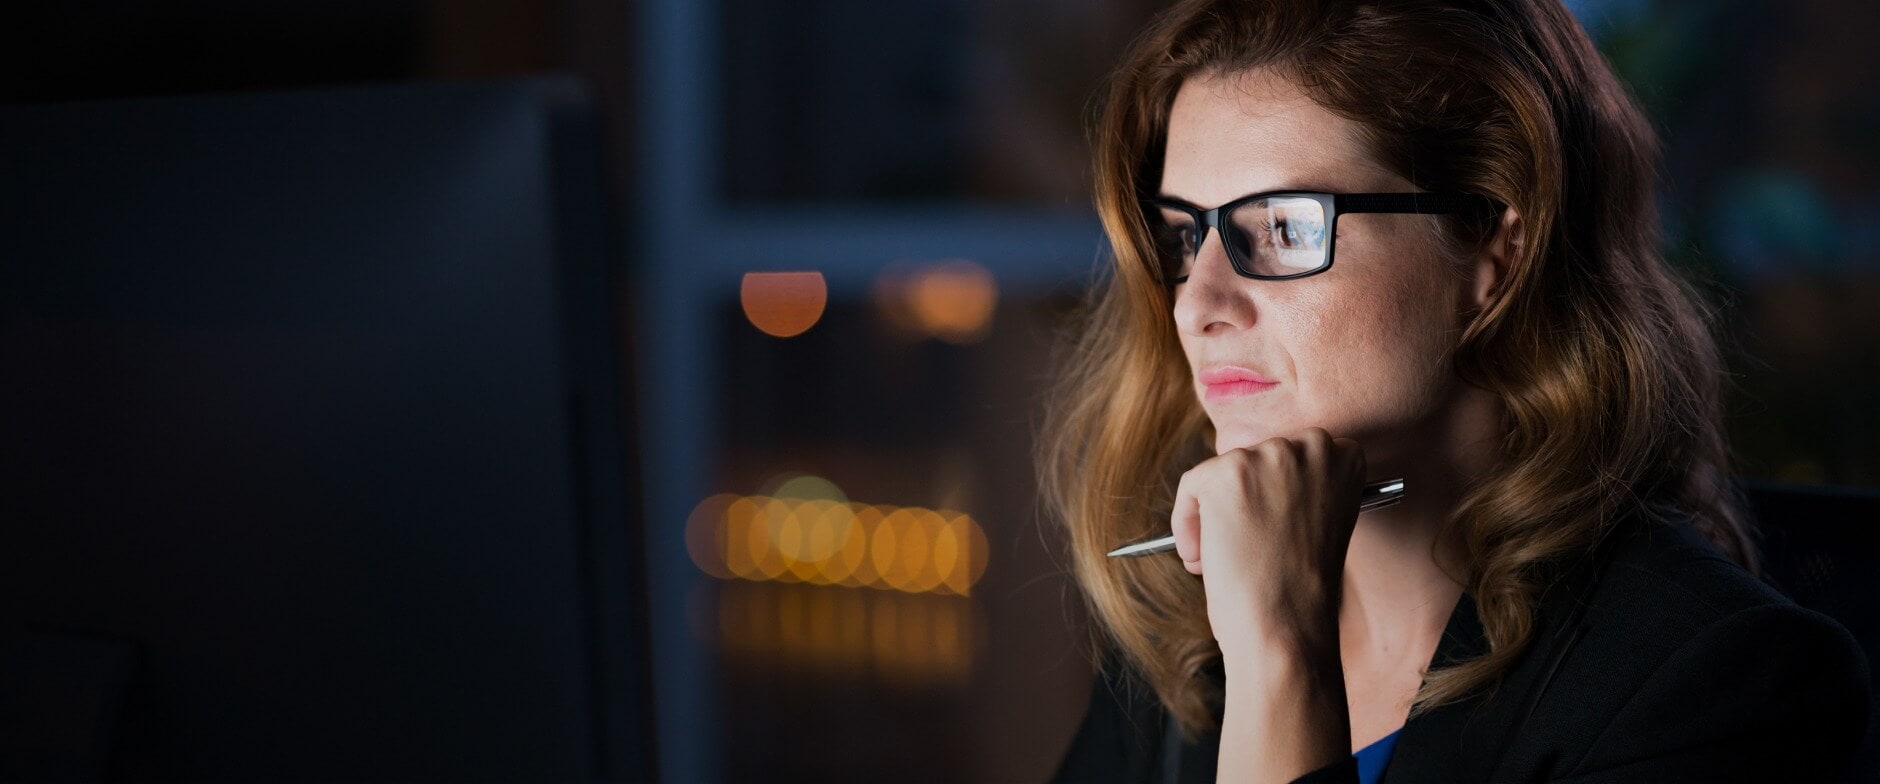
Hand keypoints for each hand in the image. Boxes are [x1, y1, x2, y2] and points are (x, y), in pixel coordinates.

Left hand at [1169, 428, 1364, 656]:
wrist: (1286, 625)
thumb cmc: (1301, 591)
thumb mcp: (1318, 525)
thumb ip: (1298, 492)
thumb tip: (1249, 486)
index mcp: (1345, 459)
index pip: (1296, 455)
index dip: (1275, 495)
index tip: (1267, 527)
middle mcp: (1312, 447)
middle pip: (1255, 458)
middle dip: (1242, 502)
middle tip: (1241, 546)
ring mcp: (1269, 456)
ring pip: (1222, 472)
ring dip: (1213, 514)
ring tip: (1222, 558)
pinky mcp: (1227, 472)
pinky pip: (1192, 486)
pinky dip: (1186, 522)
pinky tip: (1201, 557)